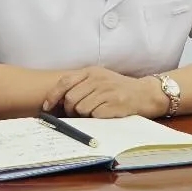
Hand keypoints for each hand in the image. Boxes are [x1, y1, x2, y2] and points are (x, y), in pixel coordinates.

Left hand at [42, 67, 167, 118]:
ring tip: (95, 112)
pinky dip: (96, 119)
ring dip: (84, 116)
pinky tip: (104, 115)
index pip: (65, 81)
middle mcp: (98, 79)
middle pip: (71, 98)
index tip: (47, 107)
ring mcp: (106, 91)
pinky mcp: (114, 104)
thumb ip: (81, 85)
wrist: (145, 94)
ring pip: (81, 109)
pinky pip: (94, 116)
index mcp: (92, 71)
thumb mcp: (100, 79)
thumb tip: (58, 101)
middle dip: (70, 110)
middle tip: (77, 114)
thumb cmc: (118, 89)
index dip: (53, 96)